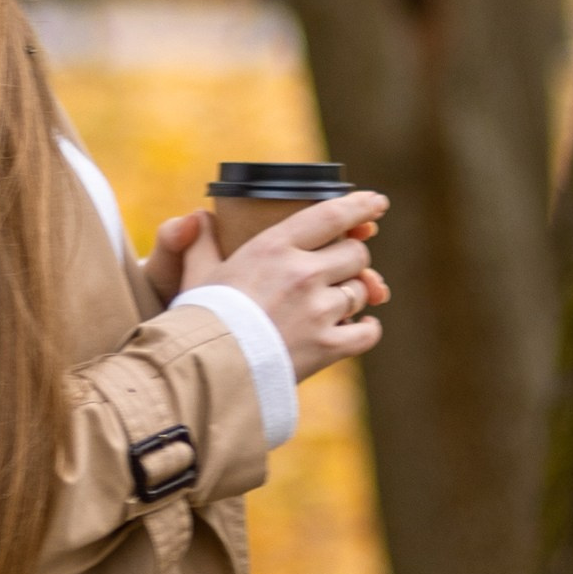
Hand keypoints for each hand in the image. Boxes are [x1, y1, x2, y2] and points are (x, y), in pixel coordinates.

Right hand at [152, 191, 389, 380]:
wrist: (204, 370)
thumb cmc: (200, 319)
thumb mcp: (196, 273)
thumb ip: (199, 242)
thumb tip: (199, 217)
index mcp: (274, 247)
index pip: (332, 215)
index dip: (360, 206)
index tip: (377, 203)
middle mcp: (303, 274)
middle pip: (355, 253)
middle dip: (350, 258)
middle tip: (337, 268)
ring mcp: (319, 311)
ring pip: (361, 291)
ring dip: (352, 294)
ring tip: (331, 303)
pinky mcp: (327, 346)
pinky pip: (367, 332)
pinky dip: (367, 329)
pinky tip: (360, 327)